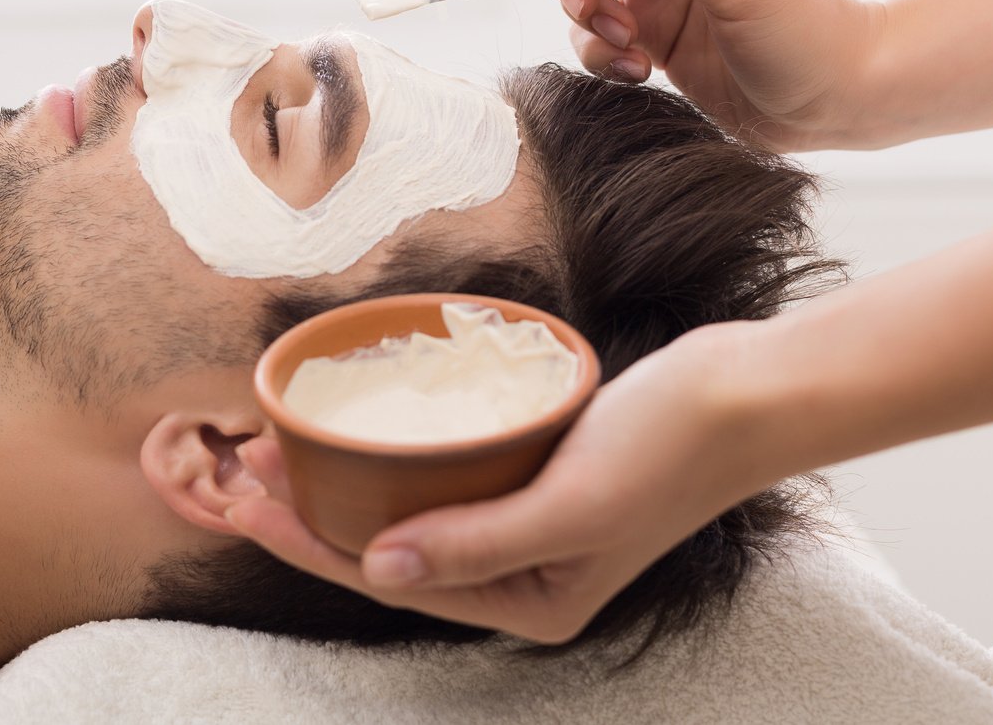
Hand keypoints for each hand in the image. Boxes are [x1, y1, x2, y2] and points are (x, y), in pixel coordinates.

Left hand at [225, 324, 772, 642]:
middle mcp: (523, 572)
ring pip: (415, 506)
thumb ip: (477, 543)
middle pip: (394, 546)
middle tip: (247, 472)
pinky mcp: (535, 472)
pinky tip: (362, 426)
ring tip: (285, 448)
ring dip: (351, 480)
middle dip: (319, 515)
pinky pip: (448, 470)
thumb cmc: (670, 449)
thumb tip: (378, 570)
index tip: (250, 505)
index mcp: (531, 602)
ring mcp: (528, 520)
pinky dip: (401, 452)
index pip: (395, 580)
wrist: (745, 390)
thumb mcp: (571, 505)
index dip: (314, 546)